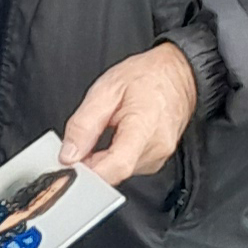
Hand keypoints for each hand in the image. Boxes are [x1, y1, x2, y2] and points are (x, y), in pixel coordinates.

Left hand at [61, 42, 198, 184]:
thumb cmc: (147, 77)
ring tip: (107, 129)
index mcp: (144, 128)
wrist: (178, 74)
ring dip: (102, 157)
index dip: (87, 172)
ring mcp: (158, 158)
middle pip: (112, 172)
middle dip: (90, 161)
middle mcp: (155, 149)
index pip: (115, 167)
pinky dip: (114, 156)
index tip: (69, 164)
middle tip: (83, 138)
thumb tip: (69, 154)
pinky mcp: (156, 161)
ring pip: (117, 171)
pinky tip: (117, 135)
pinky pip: (127, 166)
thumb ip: (84, 124)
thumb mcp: (106, 89)